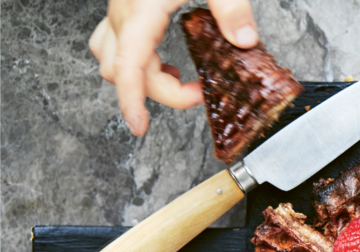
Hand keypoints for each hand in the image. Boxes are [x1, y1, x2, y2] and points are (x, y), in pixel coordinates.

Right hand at [89, 0, 257, 135]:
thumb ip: (232, 9)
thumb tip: (244, 42)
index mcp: (141, 8)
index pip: (127, 67)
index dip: (130, 102)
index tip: (139, 127)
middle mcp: (123, 9)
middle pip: (123, 70)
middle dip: (158, 92)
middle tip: (199, 92)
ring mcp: (120, 5)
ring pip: (110, 55)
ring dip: (139, 76)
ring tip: (177, 80)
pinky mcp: (126, 1)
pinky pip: (116, 38)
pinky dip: (135, 57)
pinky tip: (165, 56)